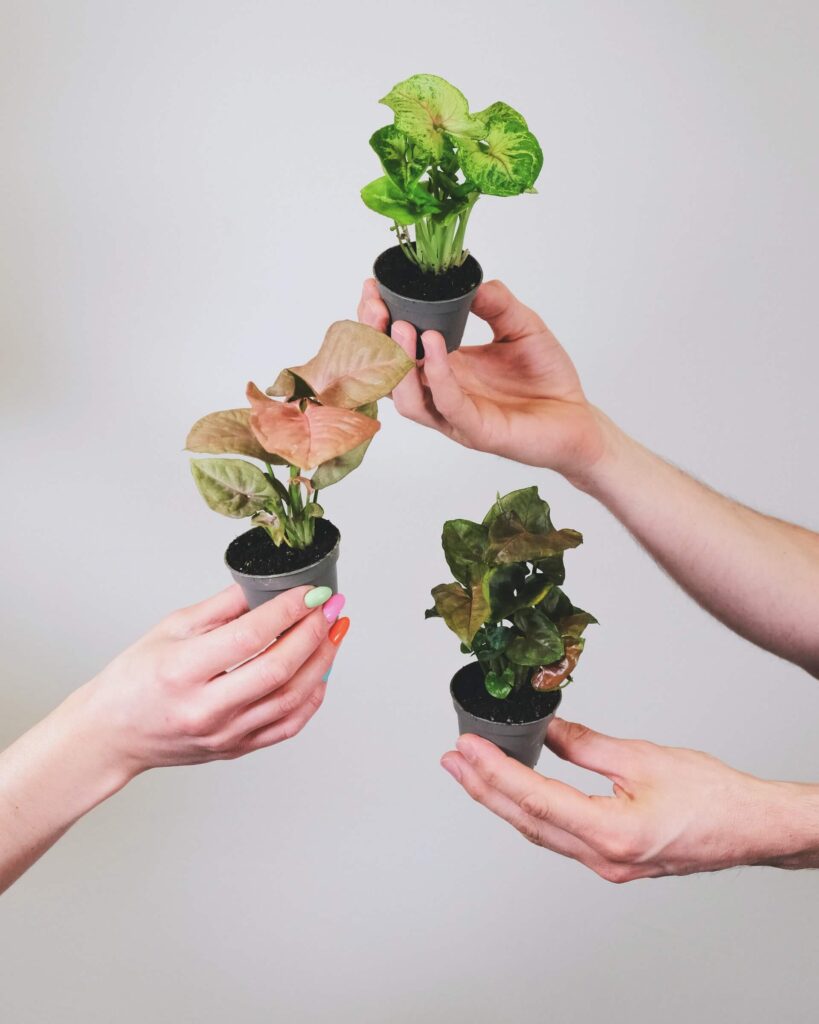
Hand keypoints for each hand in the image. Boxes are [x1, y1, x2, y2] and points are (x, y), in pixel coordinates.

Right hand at [76, 583, 347, 776]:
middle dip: (314, 632)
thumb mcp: (171, 629)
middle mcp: (207, 708)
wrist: (113, 734)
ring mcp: (225, 734)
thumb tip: (265, 584)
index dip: (289, 610)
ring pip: (291, 699)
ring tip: (334, 632)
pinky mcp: (237, 748)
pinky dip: (312, 697)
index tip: (311, 591)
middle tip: (332, 606)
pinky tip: (321, 672)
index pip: (250, 636)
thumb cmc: (135, 679)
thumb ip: (222, 607)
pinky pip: (288, 725)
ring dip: (322, 661)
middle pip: (279, 669)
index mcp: (183, 671)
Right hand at [358, 278, 610, 484]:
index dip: (381, 320)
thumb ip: (497, 304)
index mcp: (445, 368)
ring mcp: (456, 415)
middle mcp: (442, 393)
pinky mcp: (477, 430)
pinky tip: (435, 346)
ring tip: (401, 326)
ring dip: (400, 361)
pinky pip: (448, 405)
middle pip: (391, 372)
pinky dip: (438, 376)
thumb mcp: (522, 327)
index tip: (372, 288)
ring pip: (408, 397)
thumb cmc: (546, 379)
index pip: (399, 347)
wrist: (579, 418)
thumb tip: (472, 282)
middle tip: (374, 305)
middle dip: (376, 338)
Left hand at [440, 719, 818, 879]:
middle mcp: (604, 858)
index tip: (467, 748)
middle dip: (483, 788)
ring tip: (471, 771)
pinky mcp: (613, 858)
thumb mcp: (642, 758)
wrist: (751, 827)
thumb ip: (586, 744)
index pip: (534, 798)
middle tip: (453, 759)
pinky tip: (517, 790)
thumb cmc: (713, 797)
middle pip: (526, 821)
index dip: (494, 771)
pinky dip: (531, 810)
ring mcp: (607, 864)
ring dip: (501, 800)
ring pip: (539, 831)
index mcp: (611, 834)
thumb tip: (548, 729)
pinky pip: (559, 835)